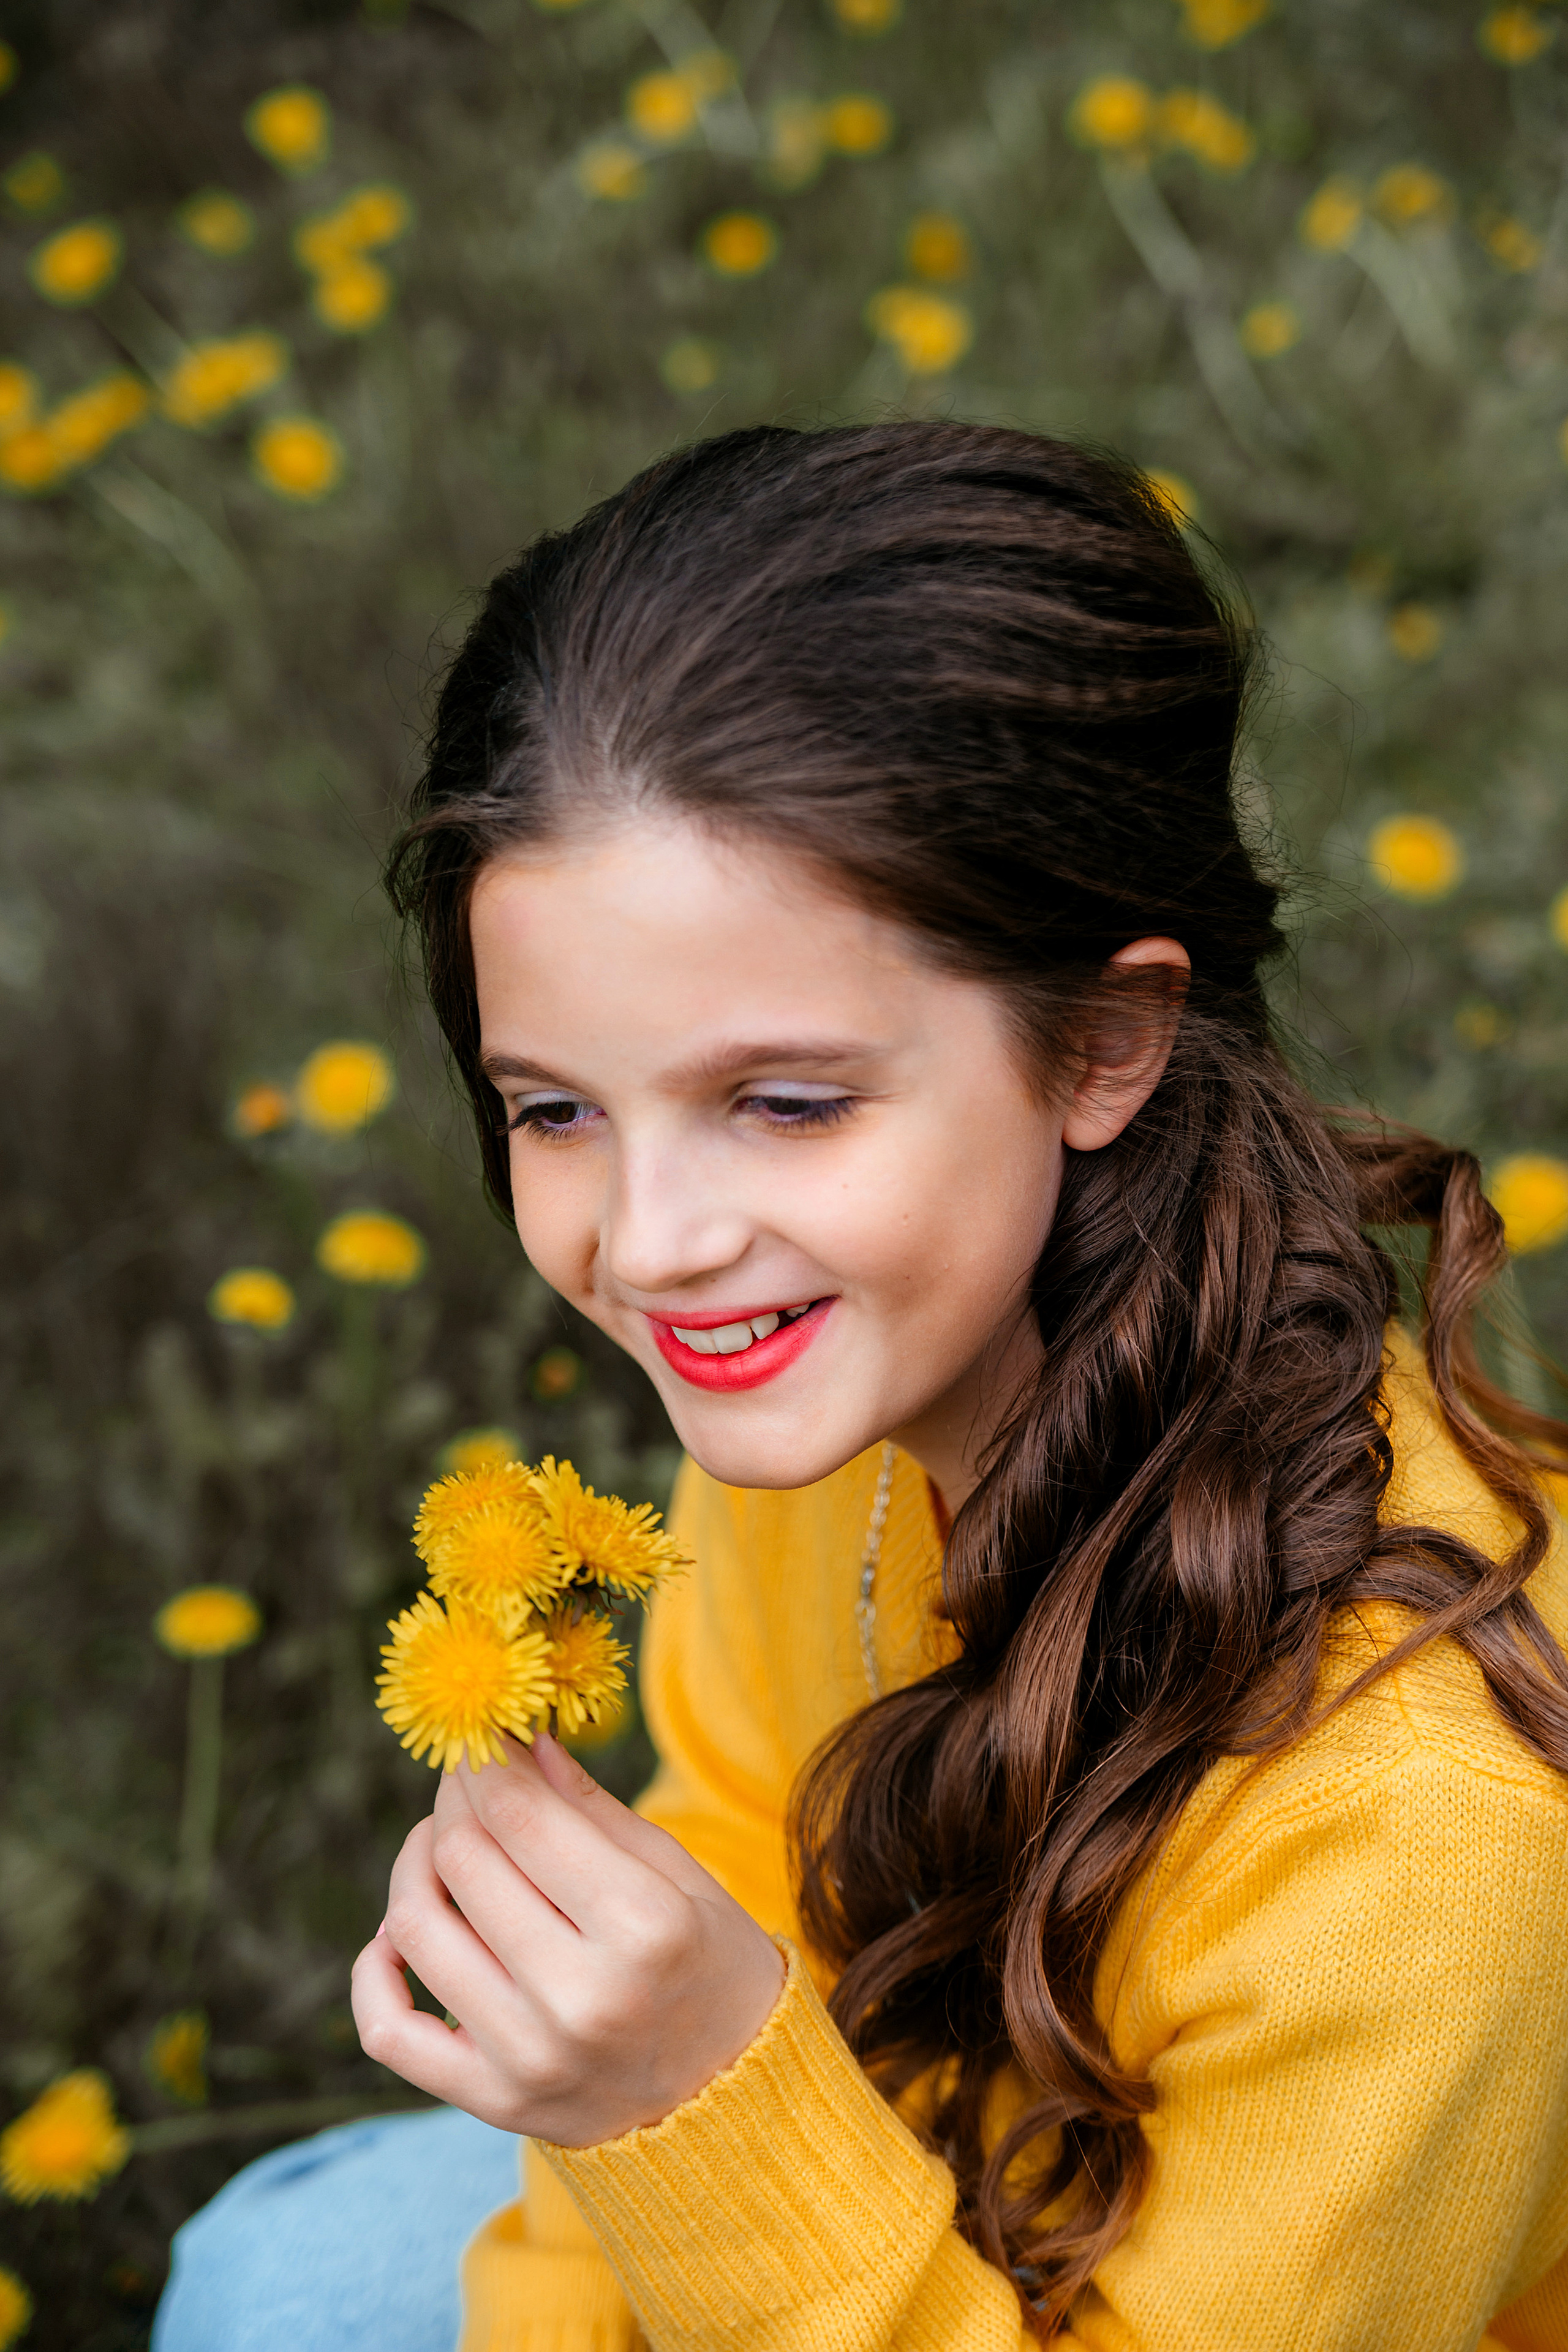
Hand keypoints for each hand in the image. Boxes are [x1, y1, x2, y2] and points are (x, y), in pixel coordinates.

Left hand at [350, 1732, 786, 2146]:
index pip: (520, 1816)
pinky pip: (389, 2031)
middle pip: (463, 1862)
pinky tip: (397, 1935)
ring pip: (416, 1931)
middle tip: (466, 1781)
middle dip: (454, 1801)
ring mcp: (530, 2057)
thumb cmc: (709, 1967)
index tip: (482, 1739)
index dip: (486, 1761)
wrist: (732, 2101)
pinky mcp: (494, 2102)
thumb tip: (522, 1745)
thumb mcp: (679, 1876)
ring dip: (414, 1866)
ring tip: (439, 1846)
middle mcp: (581, 1996)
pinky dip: (374, 1971)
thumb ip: (592, 1810)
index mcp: (643, 1926)